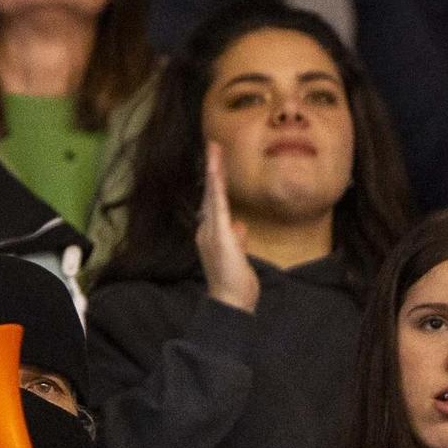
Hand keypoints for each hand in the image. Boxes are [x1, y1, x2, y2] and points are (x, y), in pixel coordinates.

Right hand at [195, 142, 259, 312]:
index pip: (215, 202)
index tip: (218, 161)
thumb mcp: (240, 256)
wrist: (229, 302)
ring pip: (212, 195)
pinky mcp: (219, 235)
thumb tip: (241, 225)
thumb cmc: (235, 283)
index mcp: (212, 233)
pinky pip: (217, 206)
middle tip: (214, 145)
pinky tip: (217, 173)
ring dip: (214, 171)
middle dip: (213, 168)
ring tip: (215, 150)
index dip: (216, 181)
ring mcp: (211, 232)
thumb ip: (238, 238)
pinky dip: (216, 188)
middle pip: (210, 192)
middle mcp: (207, 229)